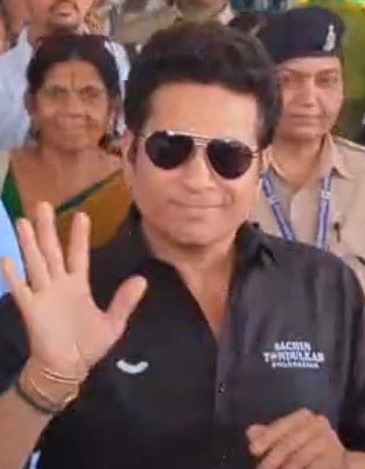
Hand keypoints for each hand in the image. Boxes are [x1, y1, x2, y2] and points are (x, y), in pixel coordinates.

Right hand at [1, 203, 146, 377]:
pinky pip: (21, 290)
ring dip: (29, 243)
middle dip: (47, 229)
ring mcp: (43, 295)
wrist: (68, 369)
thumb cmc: (87, 346)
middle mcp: (59, 285)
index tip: (81, 214)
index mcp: (78, 286)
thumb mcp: (113, 323)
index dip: (79, 236)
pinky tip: (6, 258)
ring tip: (23, 221)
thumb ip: (124, 301)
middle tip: (42, 204)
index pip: (78, 255)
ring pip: (35, 263)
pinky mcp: (31, 310)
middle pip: (52, 251)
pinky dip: (13, 275)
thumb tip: (142, 279)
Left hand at [248, 409, 347, 468]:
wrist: (338, 462)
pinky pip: (313, 467)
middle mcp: (318, 424)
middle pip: (289, 443)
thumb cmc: (306, 448)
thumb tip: (251, 431)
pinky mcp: (336, 458)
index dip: (267, 437)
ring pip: (299, 459)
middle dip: (272, 459)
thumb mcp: (287, 440)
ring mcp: (329, 441)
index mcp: (304, 416)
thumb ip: (269, 436)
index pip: (283, 424)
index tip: (252, 449)